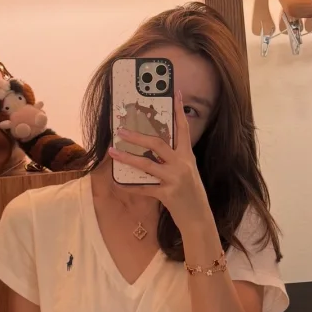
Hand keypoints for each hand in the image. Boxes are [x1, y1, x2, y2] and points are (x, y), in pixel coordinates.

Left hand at [111, 89, 210, 227]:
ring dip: (127, 157)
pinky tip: (116, 182)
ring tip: (112, 151)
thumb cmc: (191, 194)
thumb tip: (152, 148)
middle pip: (158, 144)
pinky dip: (128, 186)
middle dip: (137, 136)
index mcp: (188, 156)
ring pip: (146, 165)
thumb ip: (174, 159)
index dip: (179, 110)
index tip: (175, 92)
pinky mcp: (168, 194)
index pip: (183, 128)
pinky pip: (143, 188)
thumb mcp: (188, 172)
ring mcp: (175, 180)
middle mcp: (182, 165)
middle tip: (121, 130)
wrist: (199, 219)